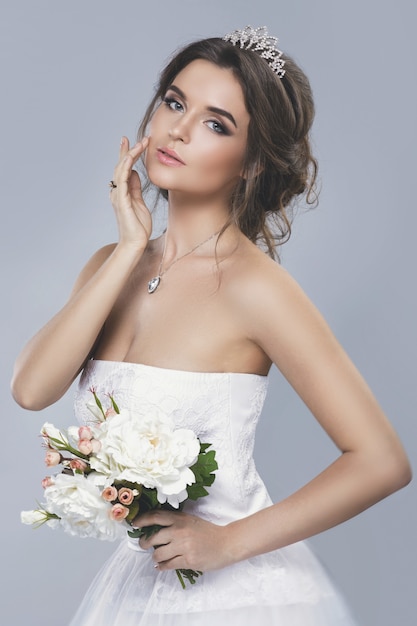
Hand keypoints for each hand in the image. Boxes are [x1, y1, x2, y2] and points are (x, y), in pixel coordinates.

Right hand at [110, 136, 151, 250]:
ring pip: (121, 170)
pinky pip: (122, 180)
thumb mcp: (139, 202)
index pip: (124, 170)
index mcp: (122, 192)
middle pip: (120, 166)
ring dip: (129, 155)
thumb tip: (135, 173)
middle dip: (127, 151)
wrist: (135, 242)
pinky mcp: (121, 200)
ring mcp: (118, 195)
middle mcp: (117, 191)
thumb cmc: (138, 226)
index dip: (127, 155)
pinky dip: (125, 168)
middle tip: (134, 138)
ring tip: (139, 144)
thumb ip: (135, 188)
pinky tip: (130, 159)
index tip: (134, 143)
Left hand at [133, 509, 231, 571]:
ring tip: (157, 557)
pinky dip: (162, 566)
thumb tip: (155, 529)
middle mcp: (180, 531)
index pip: (155, 516)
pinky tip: (162, 566)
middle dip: (144, 543)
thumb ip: (175, 522)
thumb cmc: (208, 531)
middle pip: (153, 538)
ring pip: (158, 554)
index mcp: (180, 518)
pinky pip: (168, 565)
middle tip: (144, 545)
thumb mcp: (191, 520)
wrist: (226, 543)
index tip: (134, 524)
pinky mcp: (188, 560)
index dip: (142, 520)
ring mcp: (184, 546)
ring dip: (155, 557)